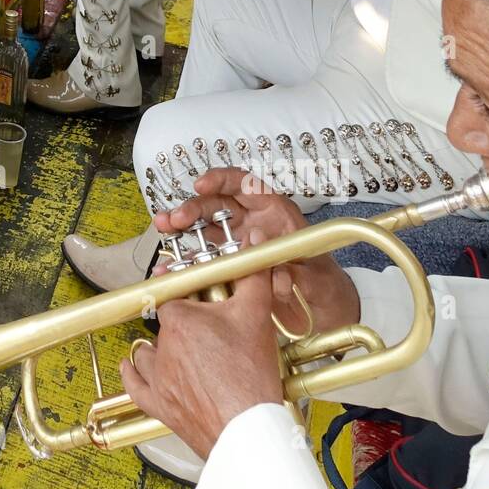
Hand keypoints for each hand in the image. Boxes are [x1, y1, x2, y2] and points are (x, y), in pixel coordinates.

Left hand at [120, 262, 282, 456]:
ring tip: (181, 348)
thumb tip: (252, 242)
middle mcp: (163, 347)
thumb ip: (252, 275)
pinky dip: (132, 375)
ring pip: (150, 352)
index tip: (196, 288)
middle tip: (211, 329)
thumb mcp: (256, 315)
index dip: (189, 290)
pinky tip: (131, 366)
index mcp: (179, 320)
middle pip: (167, 323)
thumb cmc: (249, 378)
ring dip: (160, 348)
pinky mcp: (159, 405)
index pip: (175, 293)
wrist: (248, 430)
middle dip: (186, 323)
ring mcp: (158, 377)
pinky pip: (135, 386)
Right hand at [154, 168, 359, 336]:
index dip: (223, 180)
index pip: (247, 185)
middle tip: (175, 218)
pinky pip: (204, 258)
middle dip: (194, 207)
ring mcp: (239, 242)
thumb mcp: (318, 278)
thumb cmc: (325, 283)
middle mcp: (253, 223)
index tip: (202, 184)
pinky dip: (186, 261)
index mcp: (276, 213)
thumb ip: (297, 275)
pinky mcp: (229, 264)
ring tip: (163, 230)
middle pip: (219, 205)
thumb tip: (279, 276)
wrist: (323, 309)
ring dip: (183, 228)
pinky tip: (170, 267)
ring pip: (205, 227)